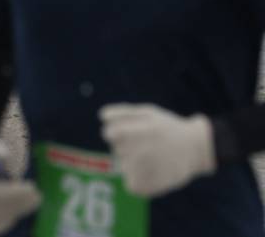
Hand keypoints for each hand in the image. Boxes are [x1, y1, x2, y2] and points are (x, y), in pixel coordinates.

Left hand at [100, 103, 215, 196]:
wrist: (196, 148)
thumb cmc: (167, 127)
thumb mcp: (147, 112)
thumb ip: (121, 113)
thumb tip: (102, 117)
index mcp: (132, 131)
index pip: (108, 134)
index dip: (119, 133)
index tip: (133, 133)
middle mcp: (135, 150)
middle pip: (117, 150)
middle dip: (129, 146)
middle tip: (150, 145)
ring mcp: (141, 170)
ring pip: (124, 166)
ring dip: (135, 163)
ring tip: (155, 158)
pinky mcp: (145, 186)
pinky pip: (131, 184)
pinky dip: (139, 180)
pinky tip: (153, 172)